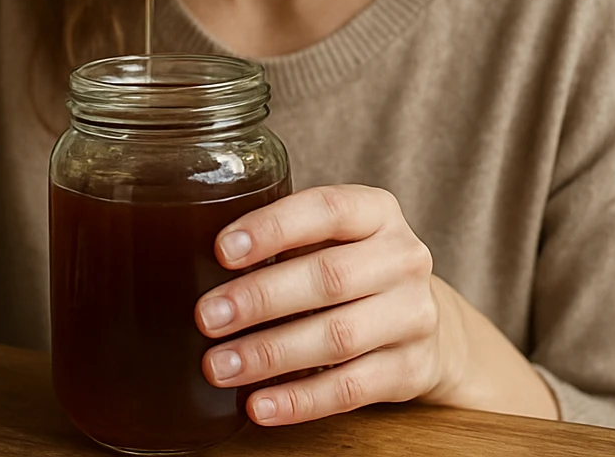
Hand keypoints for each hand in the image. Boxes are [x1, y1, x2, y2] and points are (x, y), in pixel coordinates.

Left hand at [194, 184, 465, 425]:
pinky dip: (300, 401)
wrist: (422, 322)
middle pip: (329, 277)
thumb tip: (192, 265)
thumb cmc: (352, 270)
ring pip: (338, 336)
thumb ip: (282, 242)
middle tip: (207, 318)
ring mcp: (414, 315)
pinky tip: (259, 404)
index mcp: (377, 213)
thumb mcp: (330, 240)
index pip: (327, 209)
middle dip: (260, 298)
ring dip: (270, 354)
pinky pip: (351, 389)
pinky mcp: (411, 369)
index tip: (222, 250)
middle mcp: (403, 259)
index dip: (273, 228)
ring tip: (220, 366)